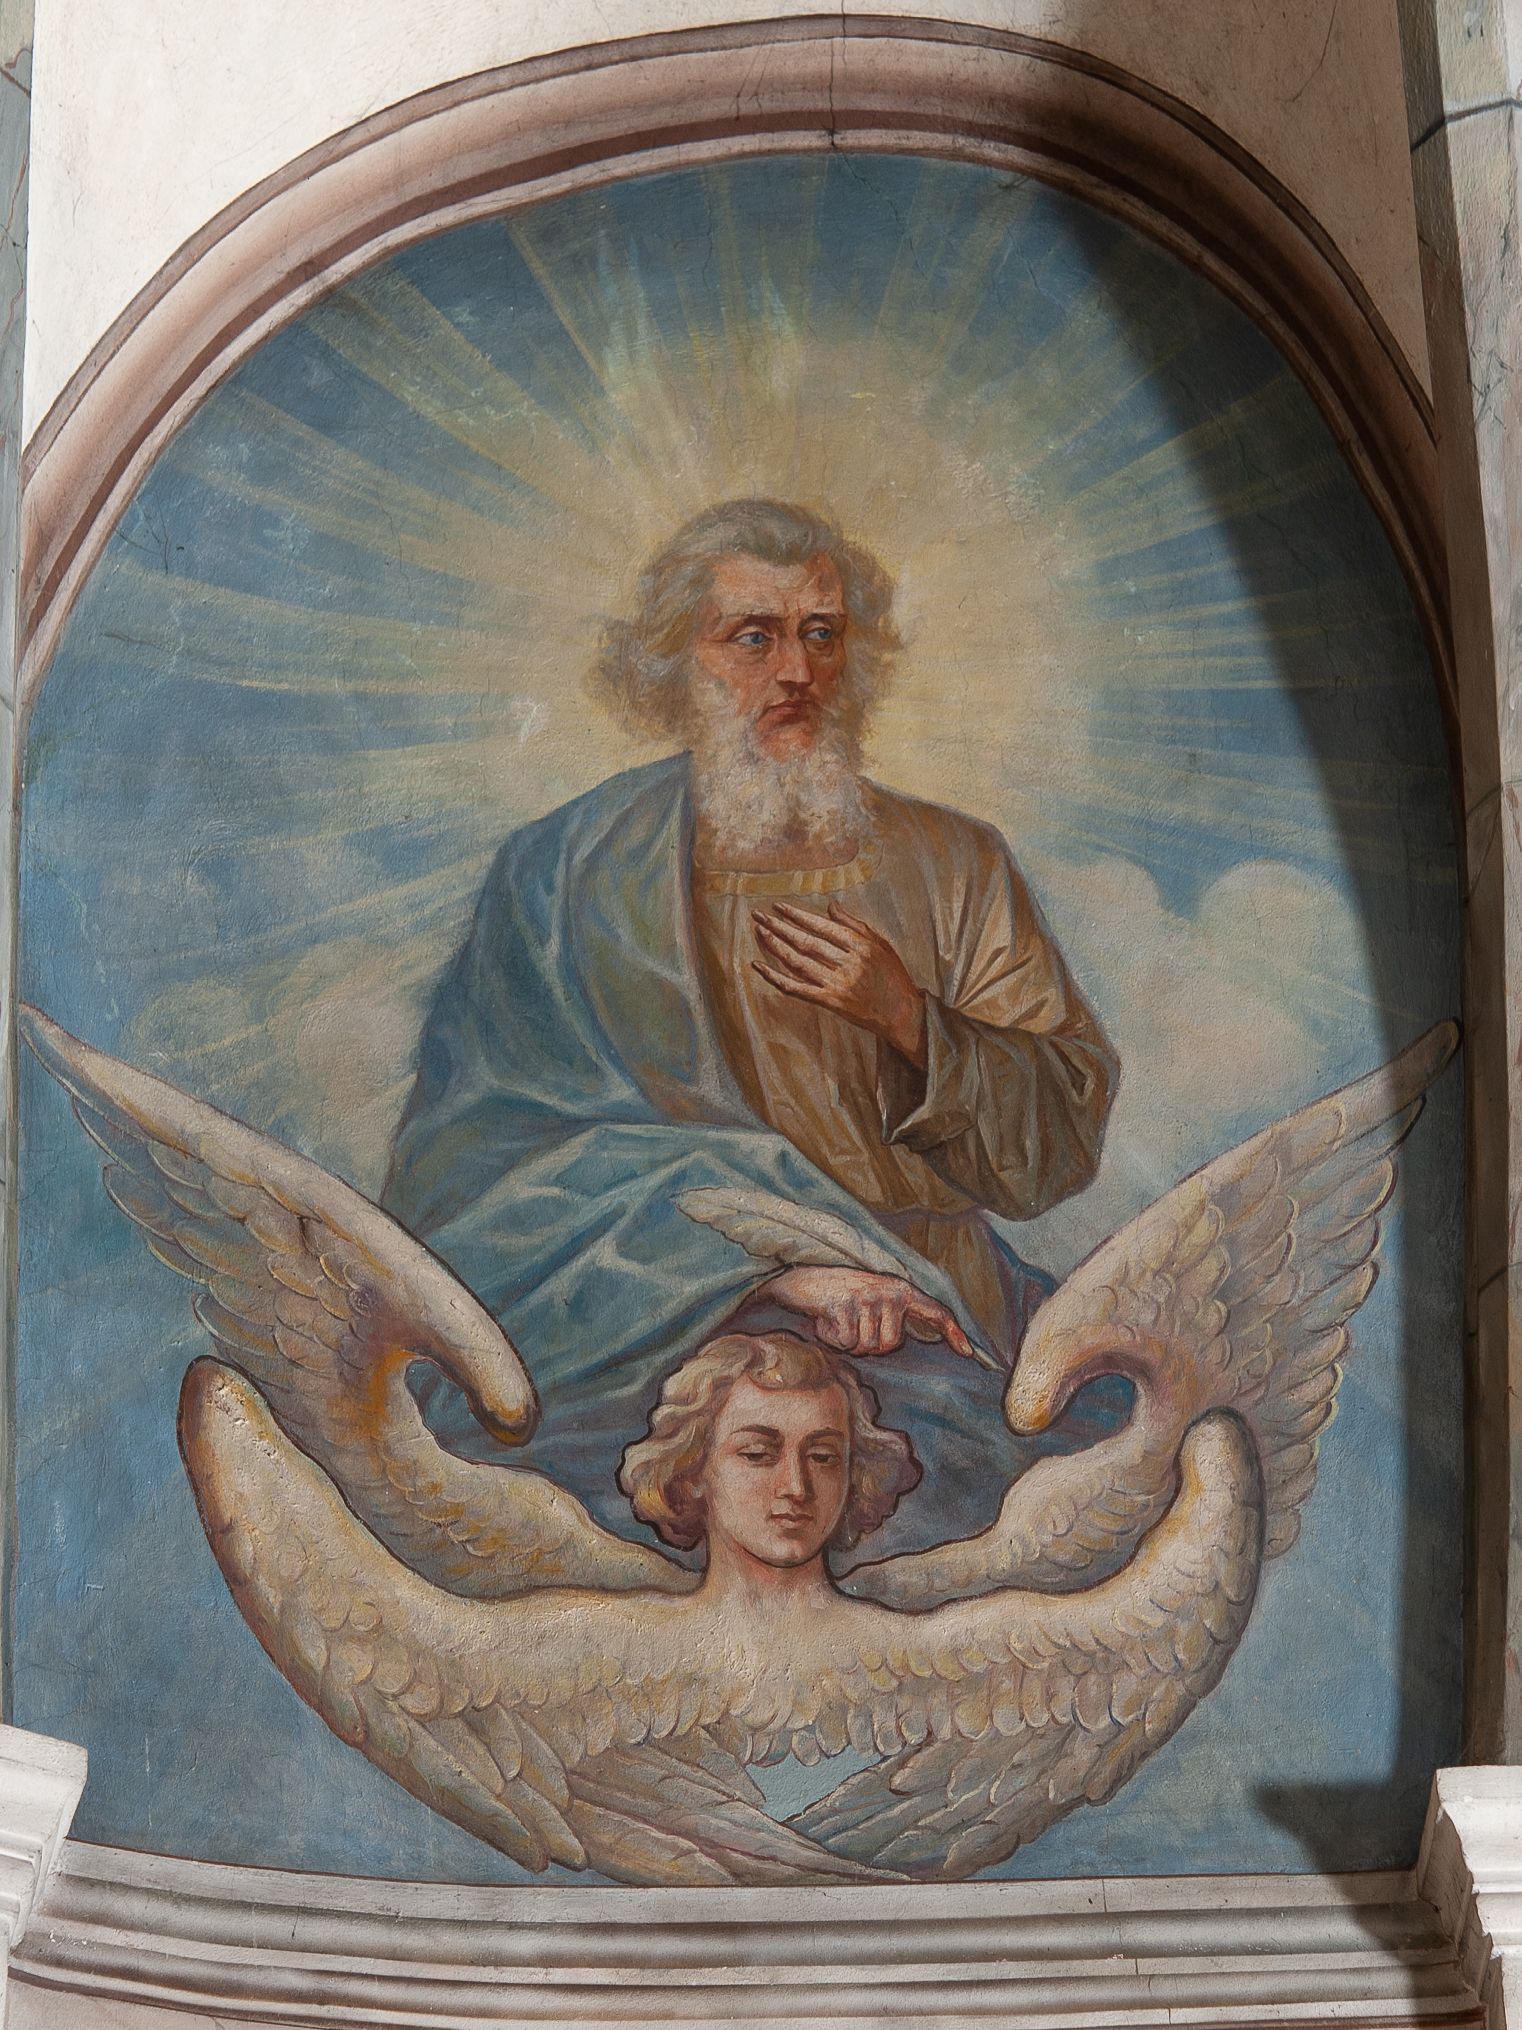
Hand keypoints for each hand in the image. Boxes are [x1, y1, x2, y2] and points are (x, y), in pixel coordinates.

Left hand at [752, 901, 927, 1067]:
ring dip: (775, 946)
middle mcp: (848, 962)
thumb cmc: (893, 976)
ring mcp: (838, 984)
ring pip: (798, 962)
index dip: (797, 916)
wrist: (902, 1013)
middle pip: (805, 942)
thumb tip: (830, 906)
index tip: (778, 907)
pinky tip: (760, 966)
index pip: (821, 926)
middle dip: (779, 927)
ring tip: (760, 932)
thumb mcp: (880, 944)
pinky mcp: (830, 1002)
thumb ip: (854, 924)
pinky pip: (797, 988)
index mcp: (860, 945)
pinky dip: (776, 977)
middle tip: (758, 915)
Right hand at [761, 1265, 977, 1359]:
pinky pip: (846, 1342)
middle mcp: (888, 1291)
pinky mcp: (845, 1303)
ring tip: (837, 1320)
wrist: (801, 1281)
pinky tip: (825, 1320)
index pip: (935, 1311)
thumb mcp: (870, 1303)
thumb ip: (890, 1320)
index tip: (968, 1353)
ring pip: (866, 1346)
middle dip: (868, 1346)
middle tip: (850, 1327)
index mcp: (899, 1290)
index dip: (953, 1332)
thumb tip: (896, 1346)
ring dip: (847, 1342)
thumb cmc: (837, 1299)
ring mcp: (867, 1296)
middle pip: (890, 1345)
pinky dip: (831, 1338)